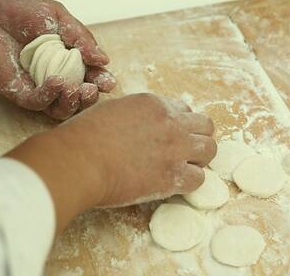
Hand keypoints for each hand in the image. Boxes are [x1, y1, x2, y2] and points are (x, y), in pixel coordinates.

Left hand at [0, 0, 115, 118]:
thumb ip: (80, 38)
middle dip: (90, 97)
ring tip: (77, 89)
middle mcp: (56, 75)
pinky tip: (57, 82)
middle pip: (79, 97)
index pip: (91, 76)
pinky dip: (51, 95)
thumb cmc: (17, 10)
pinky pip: (39, 103)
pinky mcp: (20, 92)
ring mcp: (38, 86)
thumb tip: (103, 59)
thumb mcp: (58, 17)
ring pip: (62, 108)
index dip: (101, 81)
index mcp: (69, 58)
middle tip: (93, 88)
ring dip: (73, 102)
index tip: (108, 81)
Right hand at [6, 94, 215, 231]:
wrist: (79, 161)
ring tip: (182, 169)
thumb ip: (131, 114)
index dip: (181, 124)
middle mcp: (171, 123)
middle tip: (183, 152)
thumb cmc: (84, 136)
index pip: (184, 111)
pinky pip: (199, 179)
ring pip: (209, 151)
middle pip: (205, 127)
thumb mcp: (110, 110)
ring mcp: (175, 149)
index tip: (172, 136)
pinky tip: (173, 184)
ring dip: (199, 160)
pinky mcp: (172, 177)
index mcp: (154, 104)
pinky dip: (189, 182)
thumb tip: (133, 123)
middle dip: (197, 138)